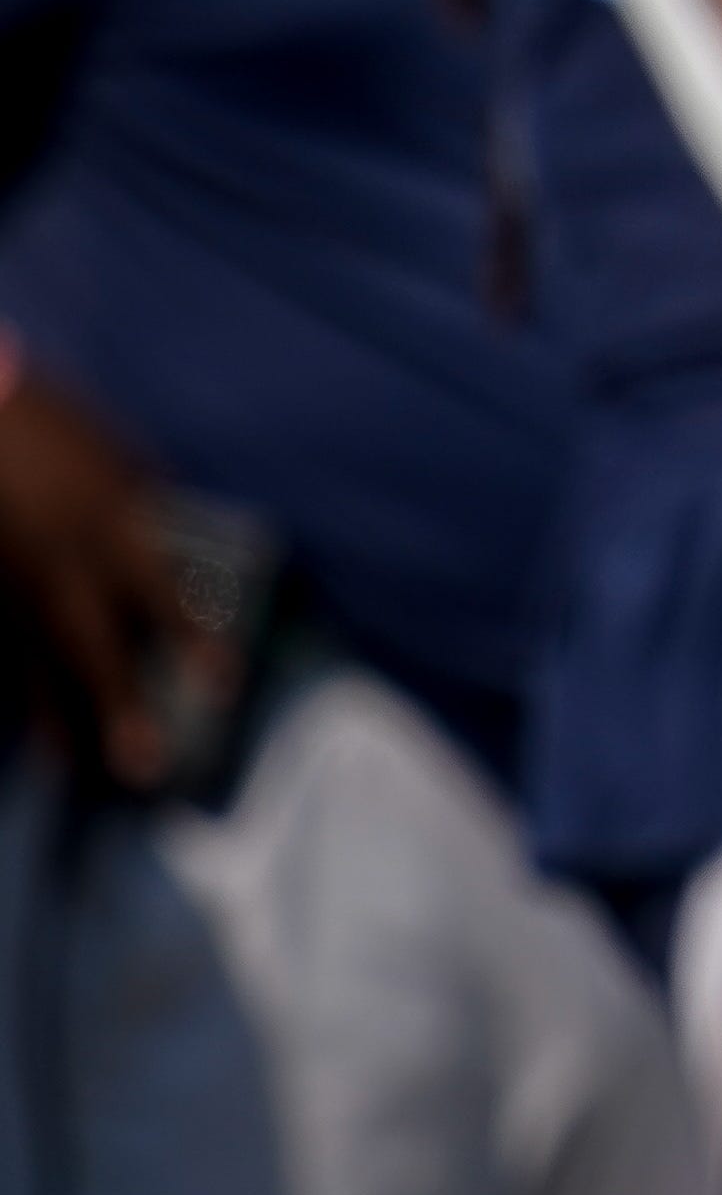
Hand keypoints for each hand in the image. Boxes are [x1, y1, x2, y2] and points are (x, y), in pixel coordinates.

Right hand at [0, 371, 210, 789]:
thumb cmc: (54, 426)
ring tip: (63, 768)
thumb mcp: (117, 461)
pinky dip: (3, 683)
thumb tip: (169, 551)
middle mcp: (57, 564)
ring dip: (48, 716)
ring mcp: (4, 581)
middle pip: (89, 646)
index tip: (226, 685)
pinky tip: (16, 721)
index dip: (193, 639)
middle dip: (118, 706)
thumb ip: (140, 511)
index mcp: (108, 523)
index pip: (160, 591)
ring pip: (27, 660)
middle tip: (146, 766)